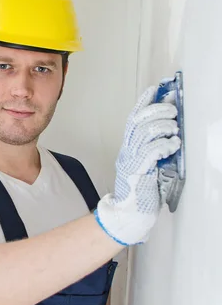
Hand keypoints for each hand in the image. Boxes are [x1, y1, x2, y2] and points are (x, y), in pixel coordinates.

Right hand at [95, 86, 181, 244]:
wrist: (129, 215)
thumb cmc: (141, 192)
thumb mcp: (148, 165)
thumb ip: (154, 148)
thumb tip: (171, 130)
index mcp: (128, 148)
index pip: (133, 118)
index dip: (144, 102)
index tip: (156, 89)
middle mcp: (127, 151)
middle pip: (139, 120)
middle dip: (158, 109)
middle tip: (173, 109)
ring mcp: (131, 161)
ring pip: (145, 132)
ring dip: (164, 126)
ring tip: (176, 129)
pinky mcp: (139, 172)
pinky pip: (152, 151)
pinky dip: (165, 144)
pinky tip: (174, 145)